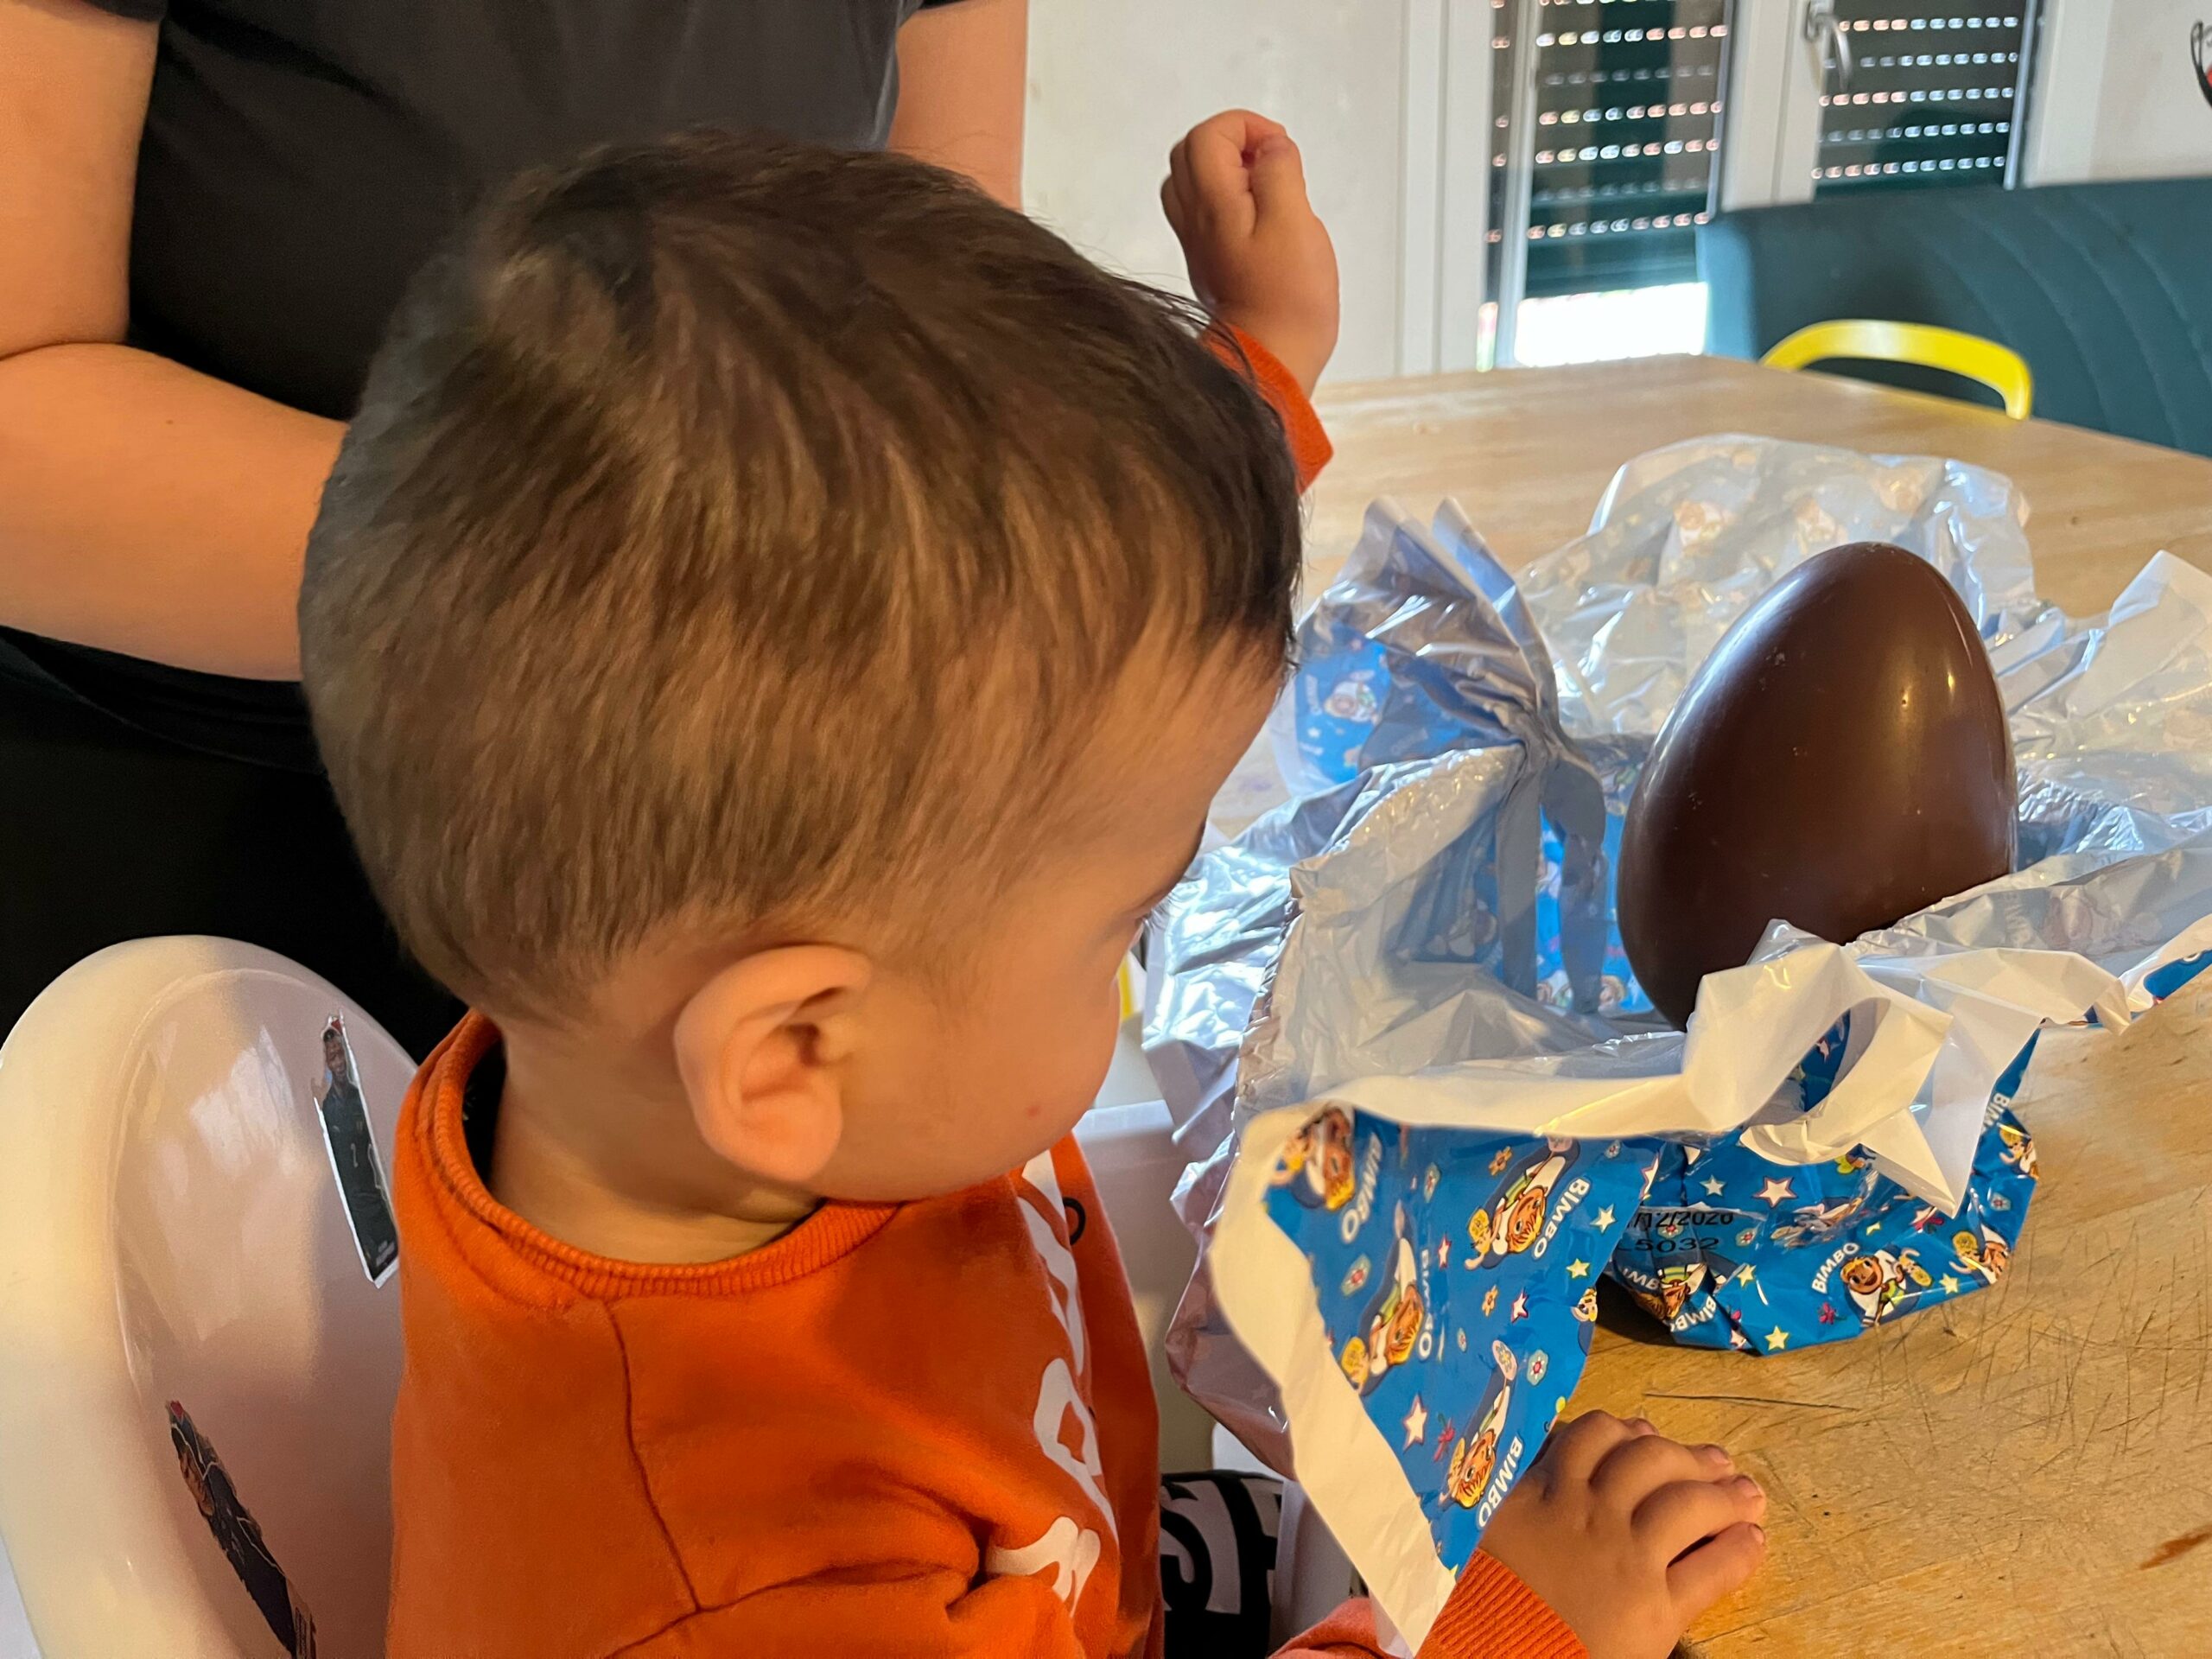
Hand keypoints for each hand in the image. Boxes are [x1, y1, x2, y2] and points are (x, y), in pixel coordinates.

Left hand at [1161, 110, 1338, 394]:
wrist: (1271, 358)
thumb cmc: (1287, 299)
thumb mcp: (1294, 220)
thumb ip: (1279, 170)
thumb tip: (1270, 147)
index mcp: (1212, 202)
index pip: (1208, 134)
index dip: (1247, 126)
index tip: (1278, 148)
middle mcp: (1195, 219)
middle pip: (1192, 152)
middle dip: (1235, 142)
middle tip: (1272, 161)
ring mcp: (1198, 243)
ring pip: (1193, 182)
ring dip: (1230, 170)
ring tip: (1267, 188)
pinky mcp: (1210, 261)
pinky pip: (1205, 213)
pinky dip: (1229, 200)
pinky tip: (1260, 219)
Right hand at [1478, 1412, 1765, 1658]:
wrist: (1487, 1653)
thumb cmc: (1476, 1603)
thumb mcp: (1483, 1532)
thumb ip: (1515, 1498)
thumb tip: (1539, 1468)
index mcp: (1542, 1494)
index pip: (1593, 1437)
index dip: (1629, 1433)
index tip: (1648, 1434)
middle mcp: (1590, 1514)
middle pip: (1651, 1461)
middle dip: (1687, 1457)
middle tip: (1714, 1461)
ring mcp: (1627, 1558)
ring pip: (1688, 1505)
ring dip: (1724, 1496)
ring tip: (1746, 1495)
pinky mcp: (1656, 1609)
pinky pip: (1710, 1570)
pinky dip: (1737, 1552)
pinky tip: (1752, 1542)